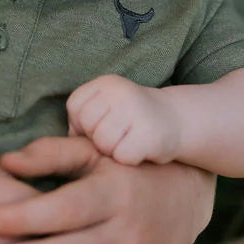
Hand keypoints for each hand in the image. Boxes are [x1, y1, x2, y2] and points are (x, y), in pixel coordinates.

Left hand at [66, 75, 180, 164]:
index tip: (104, 124)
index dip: (83, 124)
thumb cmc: (131, 120)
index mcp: (106, 83)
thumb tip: (65, 142)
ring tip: (129, 142)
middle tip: (119, 135)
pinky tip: (141, 150)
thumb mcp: (106, 108)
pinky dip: (130, 159)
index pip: (75, 107)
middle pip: (87, 125)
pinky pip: (122, 157)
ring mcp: (137, 111)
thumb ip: (82, 120)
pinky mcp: (150, 134)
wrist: (178, 121)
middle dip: (98, 138)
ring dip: (113, 151)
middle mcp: (121, 92)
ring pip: (103, 143)